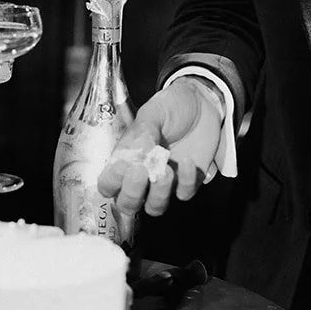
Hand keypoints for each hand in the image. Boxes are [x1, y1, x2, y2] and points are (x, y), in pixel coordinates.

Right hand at [96, 77, 224, 218]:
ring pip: (154, 207)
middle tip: (141, 172)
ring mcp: (164, 182)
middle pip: (127, 204)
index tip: (122, 165)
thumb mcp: (153, 112)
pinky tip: (187, 161)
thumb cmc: (172, 107)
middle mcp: (142, 175)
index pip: (108, 184)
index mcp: (126, 158)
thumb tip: (137, 155)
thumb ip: (143, 133)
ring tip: (167, 168)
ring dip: (159, 193)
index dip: (111, 182)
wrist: (203, 102)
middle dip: (132, 194)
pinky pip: (184, 195)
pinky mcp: (187, 183)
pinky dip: (186, 181)